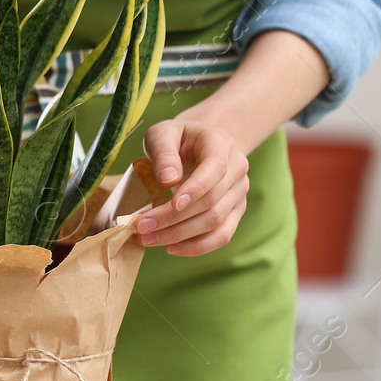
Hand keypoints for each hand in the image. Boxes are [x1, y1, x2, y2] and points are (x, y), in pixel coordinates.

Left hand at [136, 117, 250, 255]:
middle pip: (211, 201)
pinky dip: (198, 246)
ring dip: (181, 235)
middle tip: (141, 227)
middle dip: (174, 218)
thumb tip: (168, 180)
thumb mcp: (163, 133)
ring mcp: (239, 192)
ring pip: (216, 222)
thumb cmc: (176, 138)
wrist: (197, 144)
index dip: (195, 190)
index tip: (171, 204)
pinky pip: (222, 235)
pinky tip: (171, 247)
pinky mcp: (235, 211)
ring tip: (148, 239)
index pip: (215, 169)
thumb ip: (164, 153)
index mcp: (221, 143)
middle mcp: (237, 169)